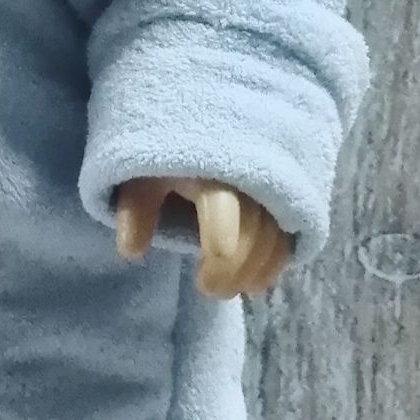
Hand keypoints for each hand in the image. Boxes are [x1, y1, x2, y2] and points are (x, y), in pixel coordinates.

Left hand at [113, 175, 292, 298]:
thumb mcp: (142, 177)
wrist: (200, 128)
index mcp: (209, 173)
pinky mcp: (281, 200)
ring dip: (256, 270)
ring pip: (276, 236)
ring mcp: (269, 188)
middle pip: (253, 230)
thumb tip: (133, 250)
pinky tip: (256, 281)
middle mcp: (246, 178)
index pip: (223, 209)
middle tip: (209, 291)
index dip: (220, 249)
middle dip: (234, 270)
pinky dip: (275, 262)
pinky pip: (287, 234)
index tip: (204, 282)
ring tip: (232, 289)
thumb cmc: (167, 159)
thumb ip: (137, 210)